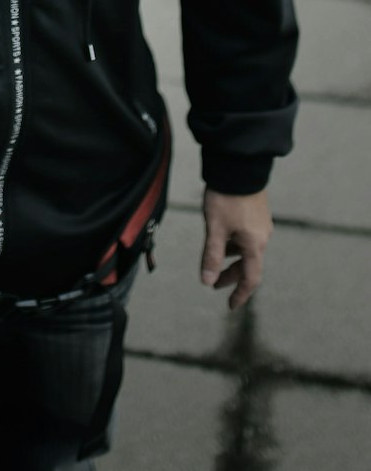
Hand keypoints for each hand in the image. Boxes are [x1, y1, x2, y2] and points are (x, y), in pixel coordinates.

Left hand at [200, 187, 271, 310]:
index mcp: (255, 244)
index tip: (230, 305)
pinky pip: (247, 237)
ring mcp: (261, 225)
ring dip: (232, 259)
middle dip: (231, 276)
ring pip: (247, 250)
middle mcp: (262, 237)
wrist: (239, 165)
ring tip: (214, 259)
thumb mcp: (215, 228)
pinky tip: (221, 238)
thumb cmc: (226, 197)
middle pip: (248, 265)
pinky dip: (235, 245)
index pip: (250, 279)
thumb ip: (212, 256)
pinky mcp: (257, 213)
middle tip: (213, 283)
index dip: (240, 294)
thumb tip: (207, 281)